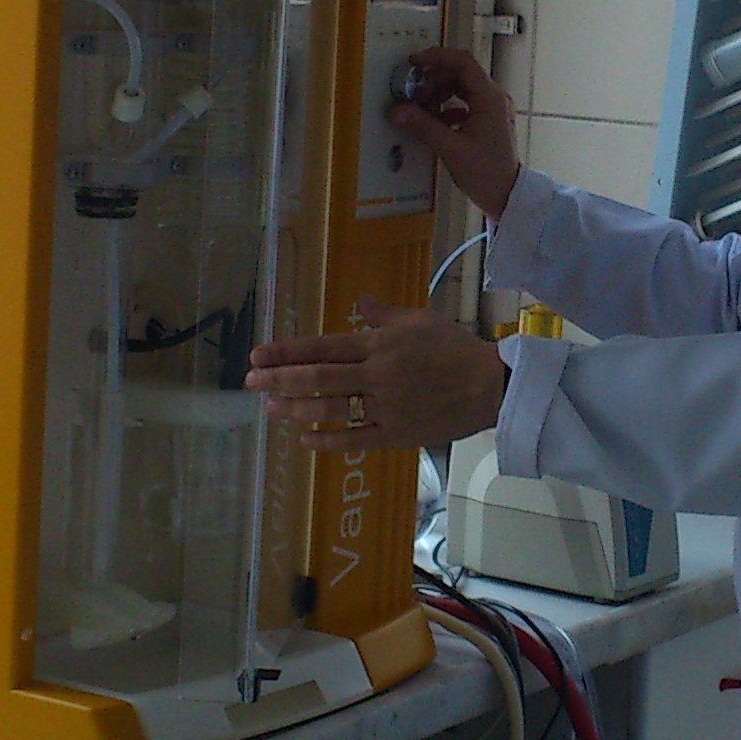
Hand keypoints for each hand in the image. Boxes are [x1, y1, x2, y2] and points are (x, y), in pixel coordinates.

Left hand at [245, 295, 508, 451]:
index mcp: (379, 345)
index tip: (258, 355)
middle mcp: (376, 375)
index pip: (323, 347)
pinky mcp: (396, 435)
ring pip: (331, 409)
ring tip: (270, 408)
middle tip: (250, 382)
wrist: (490, 386)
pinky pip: (356, 439)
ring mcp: (384, 408)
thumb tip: (360, 300)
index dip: (287, 352)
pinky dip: (328, 440)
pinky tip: (304, 440)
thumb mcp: (420, 320)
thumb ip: (384, 314)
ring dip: (296, 409)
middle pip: (318, 378)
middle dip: (280, 380)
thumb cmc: (455, 348)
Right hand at [389, 48, 522, 218]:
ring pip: (459, 87)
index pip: (463, 62)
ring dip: (438, 94)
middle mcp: (493, 98)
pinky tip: (436, 122)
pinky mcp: (486, 119)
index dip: (436, 57)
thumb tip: (397, 110)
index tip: (414, 62)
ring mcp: (491, 108)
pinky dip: (446, 107)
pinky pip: (463, 102)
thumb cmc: (487, 174)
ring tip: (422, 111)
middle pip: (459, 74)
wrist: (507, 196)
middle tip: (413, 96)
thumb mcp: (451, 149)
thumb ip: (423, 126)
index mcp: (490, 98)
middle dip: (433, 81)